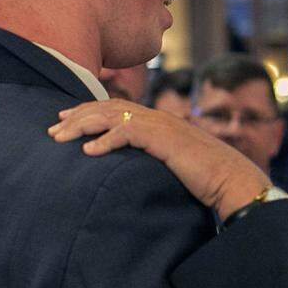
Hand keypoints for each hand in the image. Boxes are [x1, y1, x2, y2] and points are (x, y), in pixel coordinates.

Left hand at [48, 100, 269, 217]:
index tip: (67, 121)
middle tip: (54, 128)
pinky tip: (87, 152)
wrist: (232, 180)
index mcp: (160, 123)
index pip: (118, 109)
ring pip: (112, 116)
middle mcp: (158, 118)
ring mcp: (161, 126)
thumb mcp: (175, 165)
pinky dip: (105, 141)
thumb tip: (133, 170)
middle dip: (79, 116)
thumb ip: (154, 160)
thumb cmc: (208, 179)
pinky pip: (127, 134)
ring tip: (60, 138)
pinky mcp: (164, 139)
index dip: (90, 112)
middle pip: (109, 107)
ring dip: (83, 125)